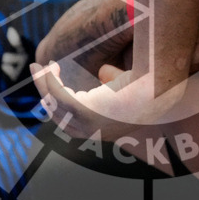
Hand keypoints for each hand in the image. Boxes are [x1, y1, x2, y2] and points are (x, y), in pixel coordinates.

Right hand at [31, 62, 183, 141]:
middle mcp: (97, 133)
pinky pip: (58, 96)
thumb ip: (112, 79)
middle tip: (40, 75)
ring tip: (38, 68)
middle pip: (60, 117)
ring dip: (43, 85)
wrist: (160, 83)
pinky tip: (48, 66)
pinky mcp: (85, 111)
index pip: (76, 124)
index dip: (62, 107)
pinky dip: (49, 81)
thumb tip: (102, 72)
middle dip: (46, 96)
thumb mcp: (127, 82)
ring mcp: (90, 125)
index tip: (54, 89)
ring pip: (55, 105)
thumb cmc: (150, 83)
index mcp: (108, 129)